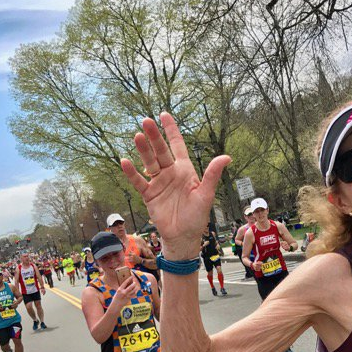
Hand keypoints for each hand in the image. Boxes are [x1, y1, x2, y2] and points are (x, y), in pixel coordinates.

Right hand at [105, 276, 138, 311]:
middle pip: (131, 287)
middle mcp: (124, 292)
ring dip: (136, 287)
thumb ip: (122, 288)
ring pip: (134, 290)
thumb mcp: (118, 291)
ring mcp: (127, 296)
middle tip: (135, 282)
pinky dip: (135, 292)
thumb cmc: (116, 297)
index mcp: (120, 289)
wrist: (116, 305)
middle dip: (134, 284)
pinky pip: (134, 294)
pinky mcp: (129, 298)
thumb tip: (128, 284)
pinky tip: (136, 290)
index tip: (131, 276)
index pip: (125, 282)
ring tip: (136, 286)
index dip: (129, 279)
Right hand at [121, 113, 229, 258]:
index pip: (177, 145)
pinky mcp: (149, 195)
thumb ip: (212, 175)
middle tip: (146, 121)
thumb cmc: (197, 216)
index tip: (164, 114)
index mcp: (185, 170)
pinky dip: (131, 173)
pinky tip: (124, 161)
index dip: (171, 130)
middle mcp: (170, 173)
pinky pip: (139, 181)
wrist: (183, 237)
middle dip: (154, 136)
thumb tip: (227, 157)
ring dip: (143, 150)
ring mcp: (158, 182)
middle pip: (160, 150)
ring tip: (137, 136)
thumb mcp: (206, 194)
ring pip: (149, 162)